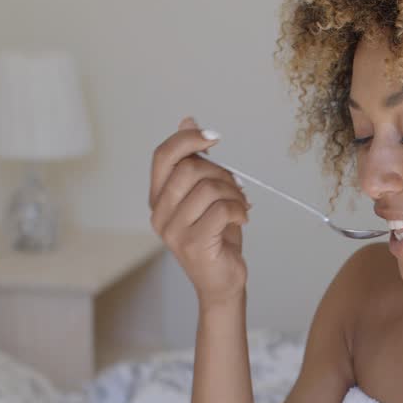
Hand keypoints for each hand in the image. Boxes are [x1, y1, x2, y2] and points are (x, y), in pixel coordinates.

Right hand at [149, 117, 250, 310]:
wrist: (222, 282)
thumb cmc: (215, 237)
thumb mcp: (206, 194)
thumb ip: (196, 161)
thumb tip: (188, 121)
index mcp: (158, 198)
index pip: (163, 156)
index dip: (187, 140)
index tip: (214, 137)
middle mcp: (159, 214)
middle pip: (188, 169)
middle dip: (221, 171)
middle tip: (236, 186)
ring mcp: (173, 231)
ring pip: (207, 188)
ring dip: (234, 192)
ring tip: (241, 204)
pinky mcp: (193, 244)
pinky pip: (221, 210)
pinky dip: (239, 209)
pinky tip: (243, 218)